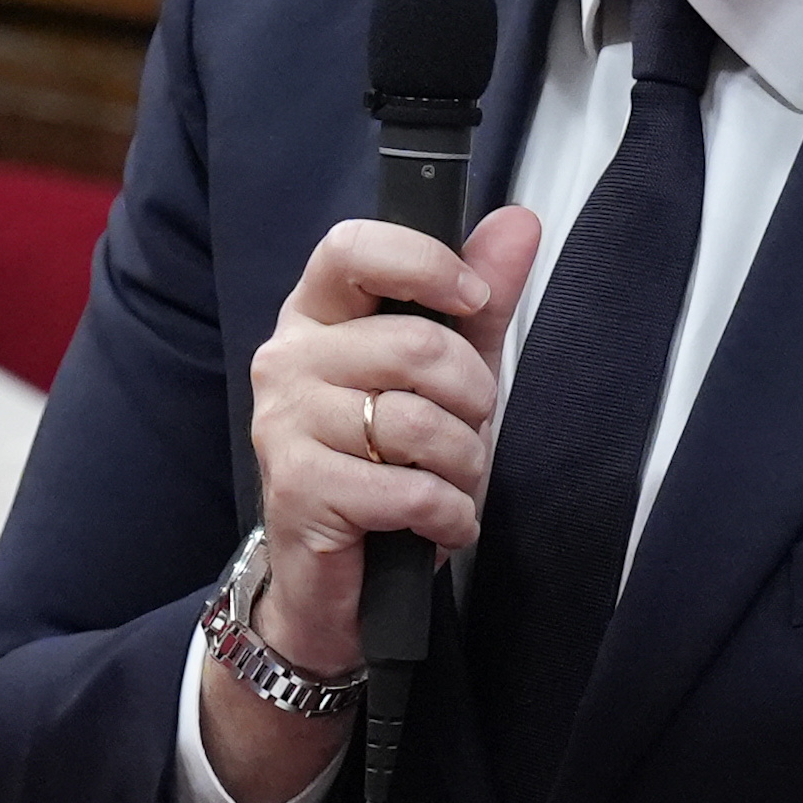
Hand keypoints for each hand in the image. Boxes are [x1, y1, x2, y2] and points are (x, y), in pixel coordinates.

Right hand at [218, 204, 545, 802]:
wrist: (340, 581)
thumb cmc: (390, 466)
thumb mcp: (447, 375)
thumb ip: (478, 300)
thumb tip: (517, 221)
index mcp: (318, 317)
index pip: (353, 249)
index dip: (424, 264)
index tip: (473, 300)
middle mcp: (288, 360)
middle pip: (413, 345)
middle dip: (473, 398)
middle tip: (469, 431)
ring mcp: (284, 424)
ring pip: (417, 421)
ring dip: (464, 465)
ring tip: (452, 483)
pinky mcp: (300, 489)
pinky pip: (410, 488)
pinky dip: (448, 513)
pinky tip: (439, 523)